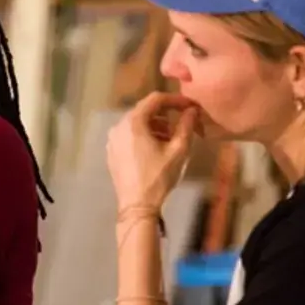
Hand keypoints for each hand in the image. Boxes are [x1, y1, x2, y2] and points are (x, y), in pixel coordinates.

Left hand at [107, 92, 200, 216]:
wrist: (137, 205)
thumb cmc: (159, 177)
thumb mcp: (179, 151)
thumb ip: (186, 126)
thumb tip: (192, 110)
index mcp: (133, 122)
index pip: (155, 99)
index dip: (175, 100)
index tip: (190, 106)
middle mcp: (118, 126)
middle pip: (145, 110)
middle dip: (166, 115)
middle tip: (183, 124)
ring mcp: (113, 139)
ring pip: (137, 123)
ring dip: (156, 126)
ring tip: (172, 139)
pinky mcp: (112, 151)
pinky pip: (129, 135)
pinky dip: (144, 136)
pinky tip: (157, 149)